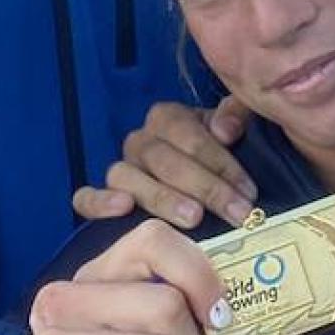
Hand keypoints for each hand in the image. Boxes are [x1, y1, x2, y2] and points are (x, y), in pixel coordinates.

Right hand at [72, 98, 257, 228]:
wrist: (202, 188)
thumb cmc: (221, 159)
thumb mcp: (236, 130)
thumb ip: (236, 117)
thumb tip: (225, 130)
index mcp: (168, 118)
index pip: (189, 134)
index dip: (221, 162)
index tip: (249, 191)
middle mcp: (140, 141)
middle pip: (164, 159)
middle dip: (205, 186)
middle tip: (235, 212)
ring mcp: (119, 169)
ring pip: (127, 176)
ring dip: (162, 197)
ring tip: (193, 218)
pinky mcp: (100, 198)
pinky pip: (85, 198)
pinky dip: (99, 203)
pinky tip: (123, 209)